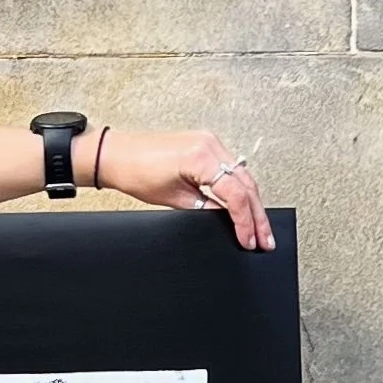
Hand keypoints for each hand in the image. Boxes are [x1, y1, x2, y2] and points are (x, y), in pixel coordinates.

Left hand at [100, 128, 273, 251]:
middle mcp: (210, 144)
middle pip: (247, 184)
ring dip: (252, 202)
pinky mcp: (205, 144)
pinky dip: (240, 188)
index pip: (236, 194)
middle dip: (257, 215)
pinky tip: (245, 205)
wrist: (117, 155)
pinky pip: (232, 168)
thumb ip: (206, 209)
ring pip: (243, 175)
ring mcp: (209, 142)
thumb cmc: (135, 172)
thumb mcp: (175, 200)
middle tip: (265, 239)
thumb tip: (228, 221)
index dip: (245, 222)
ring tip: (259, 228)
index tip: (249, 241)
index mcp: (201, 157)